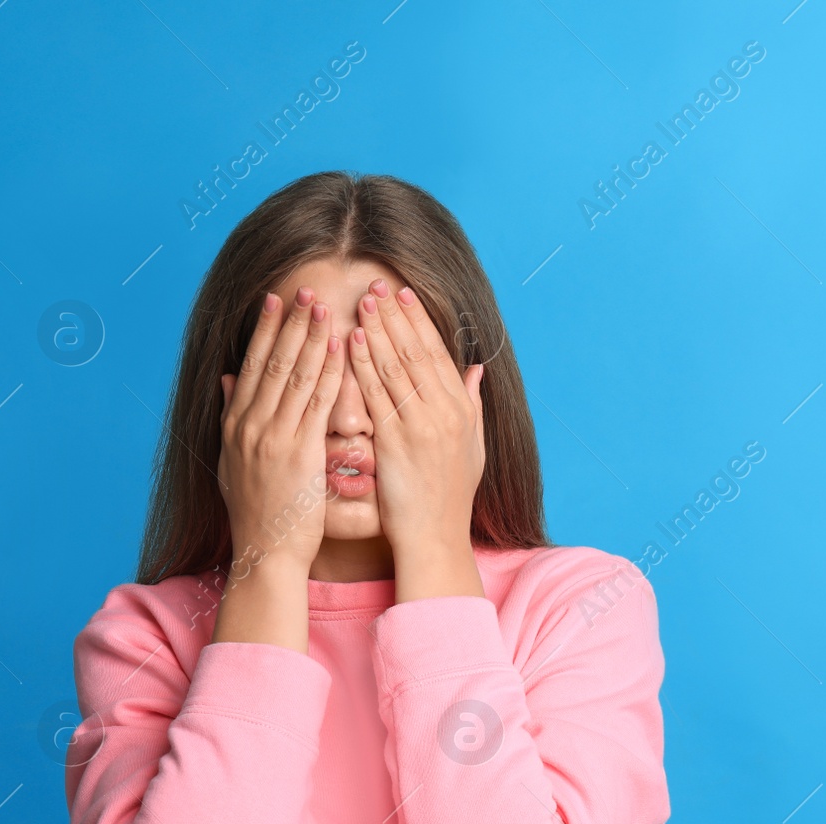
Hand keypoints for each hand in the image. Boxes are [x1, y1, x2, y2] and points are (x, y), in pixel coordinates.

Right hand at [215, 286, 342, 600]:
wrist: (264, 553)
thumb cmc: (258, 513)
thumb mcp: (232, 461)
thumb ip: (232, 417)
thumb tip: (227, 381)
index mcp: (235, 425)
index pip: (251, 366)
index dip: (265, 331)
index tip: (276, 300)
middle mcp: (249, 425)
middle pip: (271, 362)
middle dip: (290, 323)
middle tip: (305, 287)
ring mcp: (272, 437)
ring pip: (294, 375)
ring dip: (310, 336)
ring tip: (323, 305)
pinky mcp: (298, 453)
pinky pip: (316, 403)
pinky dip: (328, 371)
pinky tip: (339, 347)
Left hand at [348, 279, 485, 601]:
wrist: (436, 536)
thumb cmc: (450, 497)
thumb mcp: (473, 447)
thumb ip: (473, 404)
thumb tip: (476, 370)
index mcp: (461, 409)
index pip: (439, 354)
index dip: (419, 322)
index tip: (403, 295)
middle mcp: (445, 412)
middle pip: (416, 352)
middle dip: (395, 316)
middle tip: (377, 285)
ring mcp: (421, 425)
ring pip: (395, 368)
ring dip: (376, 331)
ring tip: (362, 302)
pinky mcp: (396, 441)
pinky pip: (376, 396)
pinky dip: (362, 366)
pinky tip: (349, 343)